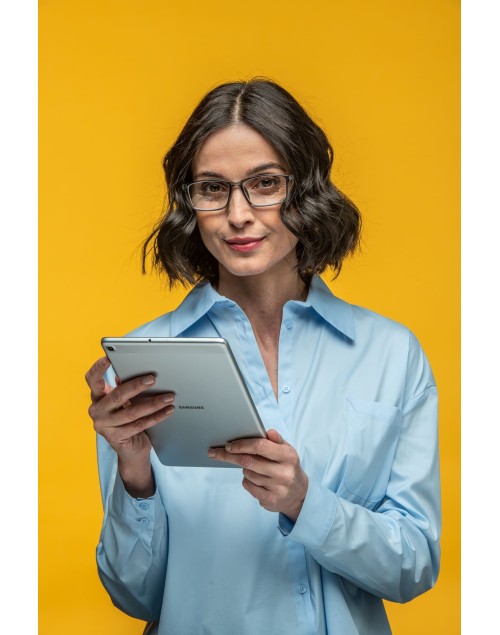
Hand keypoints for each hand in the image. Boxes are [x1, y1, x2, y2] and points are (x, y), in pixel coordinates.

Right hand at [85, 356, 174, 495]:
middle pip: (117, 395)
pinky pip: (140, 424)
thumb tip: (135, 370)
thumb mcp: (124, 401)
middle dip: (136, 386)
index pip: (92, 380)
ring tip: (169, 397)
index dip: (98, 369)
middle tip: (153, 379)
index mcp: (97, 397)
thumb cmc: (128, 419)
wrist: (130, 449)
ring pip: (131, 412)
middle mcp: (97, 411)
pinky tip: (168, 410)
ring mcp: (105, 426)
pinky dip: (156, 417)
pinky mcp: (116, 438)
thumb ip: (125, 387)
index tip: (107, 359)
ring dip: (153, 403)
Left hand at [208, 429, 307, 520]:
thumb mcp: (287, 451)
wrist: (299, 494)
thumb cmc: (287, 466)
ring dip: (244, 468)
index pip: (260, 446)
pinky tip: (255, 479)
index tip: (229, 445)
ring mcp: (277, 488)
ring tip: (252, 467)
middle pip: (249, 462)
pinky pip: (248, 486)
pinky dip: (247, 480)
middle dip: (230, 456)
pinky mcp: (270, 500)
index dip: (242, 444)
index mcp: (288, 456)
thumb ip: (277, 440)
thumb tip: (269, 432)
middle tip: (218, 452)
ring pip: (247, 474)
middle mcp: (284, 473)